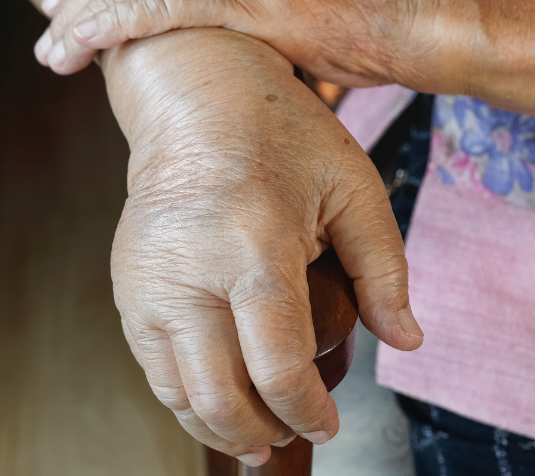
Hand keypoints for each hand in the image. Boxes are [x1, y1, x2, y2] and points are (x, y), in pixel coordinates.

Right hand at [101, 28, 422, 465]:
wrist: (193, 97)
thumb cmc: (279, 133)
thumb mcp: (353, 187)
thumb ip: (385, 269)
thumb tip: (406, 340)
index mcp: (255, 245)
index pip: (278, 365)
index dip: (308, 412)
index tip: (328, 424)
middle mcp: (190, 272)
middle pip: (220, 395)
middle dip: (263, 433)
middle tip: (293, 436)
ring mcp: (148, 282)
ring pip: (178, 392)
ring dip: (221, 426)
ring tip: (258, 434)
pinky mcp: (127, 285)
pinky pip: (151, 366)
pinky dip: (187, 396)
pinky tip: (220, 397)